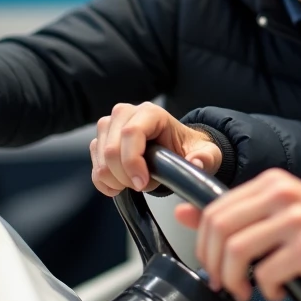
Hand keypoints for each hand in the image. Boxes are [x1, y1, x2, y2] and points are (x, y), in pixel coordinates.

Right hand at [90, 101, 221, 196]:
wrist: (176, 149)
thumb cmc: (188, 148)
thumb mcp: (206, 153)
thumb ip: (205, 158)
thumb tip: (196, 163)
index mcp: (151, 113)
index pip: (131, 133)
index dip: (132, 161)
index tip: (142, 184)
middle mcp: (126, 114)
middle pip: (111, 148)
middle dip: (124, 175)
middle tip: (142, 186)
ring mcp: (110, 126)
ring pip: (100, 158)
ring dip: (116, 179)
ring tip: (137, 183)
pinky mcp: (101, 142)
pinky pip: (94, 166)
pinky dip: (105, 182)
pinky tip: (120, 187)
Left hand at [173, 169, 300, 300]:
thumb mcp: (283, 213)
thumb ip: (238, 213)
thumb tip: (186, 213)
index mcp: (273, 183)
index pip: (215, 208)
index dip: (203, 244)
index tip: (212, 264)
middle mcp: (284, 194)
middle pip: (220, 228)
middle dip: (214, 265)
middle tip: (226, 284)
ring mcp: (297, 218)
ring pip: (237, 251)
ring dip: (235, 280)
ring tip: (248, 290)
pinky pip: (267, 273)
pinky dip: (267, 290)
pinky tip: (281, 290)